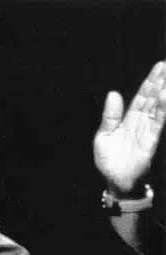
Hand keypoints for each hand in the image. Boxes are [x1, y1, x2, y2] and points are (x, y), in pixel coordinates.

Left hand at [94, 60, 165, 192]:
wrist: (114, 179)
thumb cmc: (108, 159)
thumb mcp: (103, 136)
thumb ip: (110, 116)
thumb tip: (113, 93)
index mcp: (127, 119)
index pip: (141, 97)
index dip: (149, 83)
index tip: (159, 67)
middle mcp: (139, 122)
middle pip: (151, 98)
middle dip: (159, 82)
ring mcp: (146, 130)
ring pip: (157, 107)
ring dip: (163, 93)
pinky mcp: (150, 140)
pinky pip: (157, 122)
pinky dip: (162, 110)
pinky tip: (165, 96)